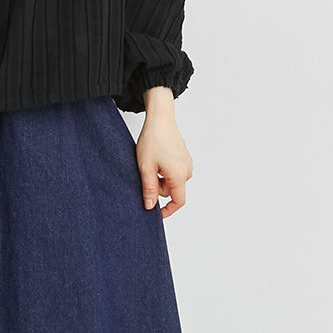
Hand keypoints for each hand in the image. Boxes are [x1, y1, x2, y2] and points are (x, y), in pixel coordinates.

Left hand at [136, 94, 192, 216]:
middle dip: (158, 188)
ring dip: (160, 178)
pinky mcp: (184, 157)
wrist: (160, 119)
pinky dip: (164, 170)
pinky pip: (174, 172)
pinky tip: (156, 158)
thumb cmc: (152, 140)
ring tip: (150, 163)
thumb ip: (149, 189)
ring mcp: (186, 163)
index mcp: (178, 175)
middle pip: (172, 191)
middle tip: (145, 173)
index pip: (178, 201)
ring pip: (172, 181)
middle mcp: (186, 171)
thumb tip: (150, 207)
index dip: (168, 210)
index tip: (157, 214)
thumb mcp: (145, 167)